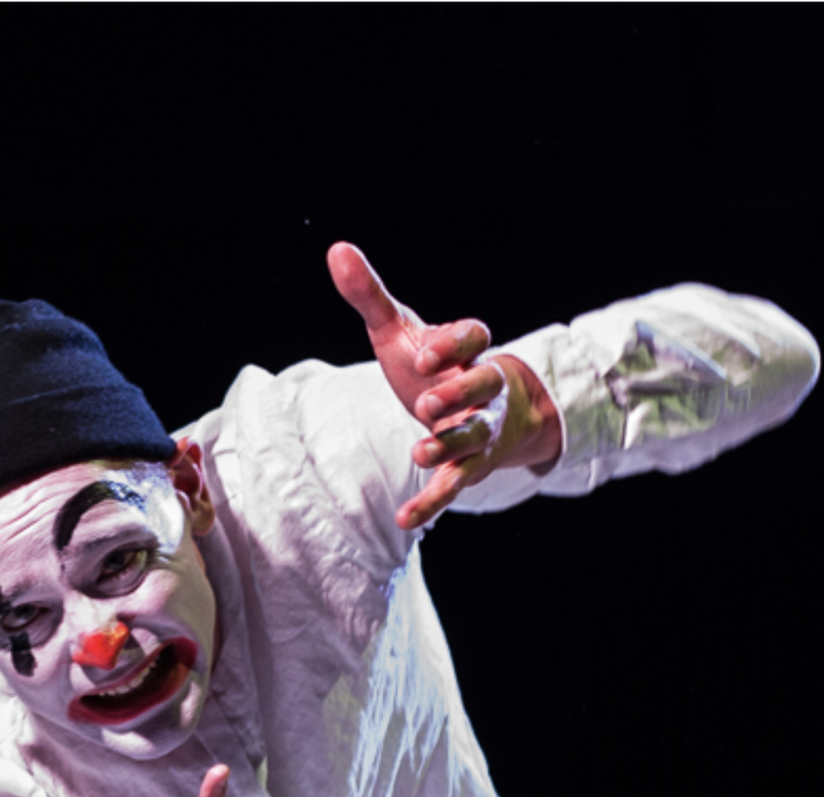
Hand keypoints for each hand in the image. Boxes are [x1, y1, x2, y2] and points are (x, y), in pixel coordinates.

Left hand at [326, 242, 562, 528]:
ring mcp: (479, 429)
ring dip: (451, 445)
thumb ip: (369, 295)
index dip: (455, 343)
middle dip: (460, 392)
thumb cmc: (427, 365)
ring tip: (420, 453)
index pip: (476, 336)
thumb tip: (337, 250)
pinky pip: (455, 485)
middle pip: (486, 384)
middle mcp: (483, 389)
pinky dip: (431, 503)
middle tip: (428, 402)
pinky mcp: (468, 466)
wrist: (466, 410)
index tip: (425, 355)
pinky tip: (404, 519)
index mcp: (469, 349)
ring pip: (475, 436)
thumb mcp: (397, 329)